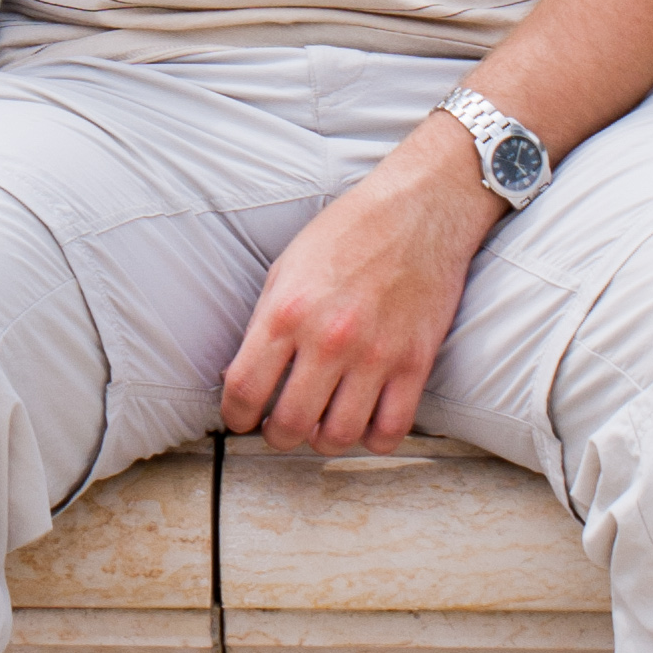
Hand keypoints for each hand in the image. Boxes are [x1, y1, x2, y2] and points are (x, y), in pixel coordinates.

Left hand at [220, 116, 497, 454]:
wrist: (417, 210)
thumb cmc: (349, 234)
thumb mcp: (286, 268)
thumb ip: (264, 325)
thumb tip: (242, 377)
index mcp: (287, 312)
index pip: (244, 390)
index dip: (236, 416)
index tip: (242, 418)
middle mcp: (328, 338)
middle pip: (289, 425)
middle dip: (277, 436)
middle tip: (280, 427)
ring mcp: (375, 354)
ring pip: (338, 437)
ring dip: (322, 441)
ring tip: (320, 425)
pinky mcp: (414, 363)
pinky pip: (391, 429)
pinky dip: (373, 438)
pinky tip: (364, 421)